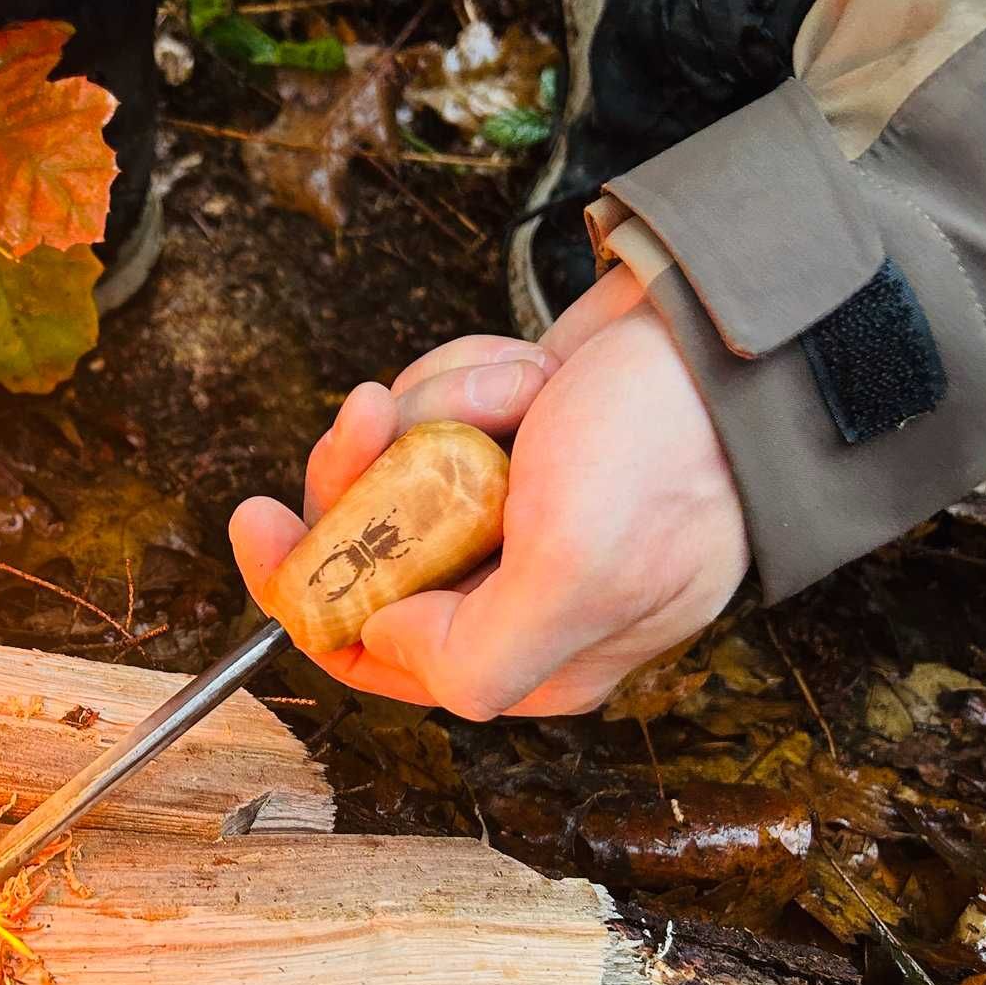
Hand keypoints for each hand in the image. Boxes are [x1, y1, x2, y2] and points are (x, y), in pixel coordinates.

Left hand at [229, 265, 747, 717]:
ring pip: (395, 466)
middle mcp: (511, 593)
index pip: (371, 652)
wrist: (726, 325)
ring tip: (519, 394)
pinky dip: (468, 380)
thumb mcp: (572, 575)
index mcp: (530, 658)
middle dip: (373, 469)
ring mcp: (506, 509)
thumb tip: (383, 640)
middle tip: (380, 415)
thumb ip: (471, 654)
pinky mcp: (504, 438)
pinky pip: (432, 410)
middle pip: (366, 549)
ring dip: (442, 411)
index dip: (302, 591)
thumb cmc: (669, 447)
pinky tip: (530, 376)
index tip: (259, 523)